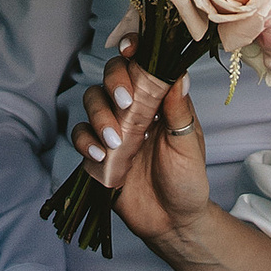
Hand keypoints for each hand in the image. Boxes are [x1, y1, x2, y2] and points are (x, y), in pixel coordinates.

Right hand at [72, 55, 212, 252]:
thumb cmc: (187, 181)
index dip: (134, 49)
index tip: (129, 48)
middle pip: (112, 75)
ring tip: (115, 142)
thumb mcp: (189, 145)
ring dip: (99, 116)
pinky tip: (101, 156)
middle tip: (125, 103)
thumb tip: (179, 74)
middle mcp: (134, 109)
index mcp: (159, 100)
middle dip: (113, 83)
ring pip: (92, 101)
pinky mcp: (98, 153)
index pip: (143, 64)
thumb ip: (180, 111)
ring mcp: (113, 129)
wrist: (172, 222)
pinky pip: (81, 135)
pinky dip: (86, 142)